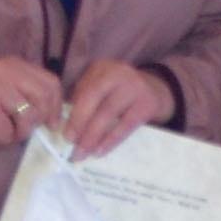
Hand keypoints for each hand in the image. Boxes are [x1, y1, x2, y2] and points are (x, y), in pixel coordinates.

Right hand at [0, 56, 62, 146]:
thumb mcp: (1, 85)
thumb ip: (24, 90)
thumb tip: (52, 113)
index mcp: (15, 65)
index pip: (51, 82)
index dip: (56, 104)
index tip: (52, 121)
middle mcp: (8, 72)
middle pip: (44, 98)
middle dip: (40, 119)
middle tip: (28, 130)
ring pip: (28, 115)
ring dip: (21, 132)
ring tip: (9, 134)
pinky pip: (7, 129)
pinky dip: (4, 138)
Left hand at [61, 60, 177, 158]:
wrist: (155, 90)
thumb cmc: (118, 93)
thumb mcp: (101, 87)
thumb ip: (83, 100)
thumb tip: (66, 127)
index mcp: (102, 68)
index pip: (83, 90)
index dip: (73, 113)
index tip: (64, 134)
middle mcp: (118, 72)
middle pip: (93, 97)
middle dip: (80, 123)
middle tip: (71, 144)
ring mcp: (135, 86)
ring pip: (108, 113)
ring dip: (92, 136)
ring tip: (82, 153)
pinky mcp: (148, 103)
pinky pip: (126, 125)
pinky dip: (111, 140)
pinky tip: (100, 151)